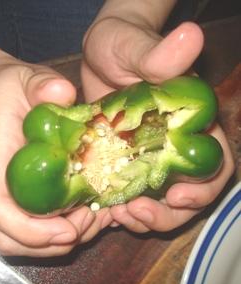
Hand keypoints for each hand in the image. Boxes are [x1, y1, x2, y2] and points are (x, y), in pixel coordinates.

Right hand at [0, 54, 111, 255]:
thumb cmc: (5, 87)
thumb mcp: (24, 77)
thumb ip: (42, 84)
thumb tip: (62, 93)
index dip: (28, 229)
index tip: (67, 230)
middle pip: (4, 236)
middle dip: (47, 243)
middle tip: (87, 222)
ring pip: (13, 239)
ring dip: (51, 242)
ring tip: (86, 220)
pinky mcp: (4, 196)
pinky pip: (22, 228)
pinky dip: (50, 232)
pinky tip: (76, 213)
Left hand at [82, 17, 234, 231]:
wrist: (98, 55)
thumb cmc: (122, 44)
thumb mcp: (134, 47)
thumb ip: (158, 54)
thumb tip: (190, 37)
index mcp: (191, 123)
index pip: (214, 163)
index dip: (202, 186)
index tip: (177, 195)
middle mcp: (175, 145)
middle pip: (189, 193)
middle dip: (168, 213)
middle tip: (136, 213)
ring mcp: (148, 158)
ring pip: (159, 201)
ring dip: (143, 217)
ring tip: (117, 215)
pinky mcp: (122, 164)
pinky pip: (128, 195)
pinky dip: (120, 208)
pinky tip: (103, 209)